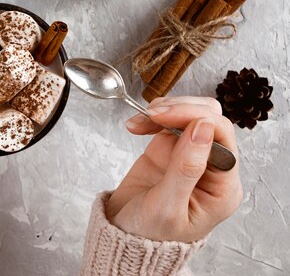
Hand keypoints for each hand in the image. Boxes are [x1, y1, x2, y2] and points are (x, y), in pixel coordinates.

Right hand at [105, 96, 242, 241]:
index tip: (163, 117)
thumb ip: (186, 168)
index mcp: (222, 187)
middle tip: (152, 115)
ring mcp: (190, 155)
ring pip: (192, 114)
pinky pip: (169, 120)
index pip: (222, 137)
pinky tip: (136, 125)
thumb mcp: (166, 207)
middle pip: (210, 119)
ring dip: (166, 110)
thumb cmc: (148, 234)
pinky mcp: (170, 148)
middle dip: (180, 110)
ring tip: (141, 120)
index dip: (194, 119)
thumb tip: (203, 128)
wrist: (122, 235)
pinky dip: (152, 116)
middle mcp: (212, 168)